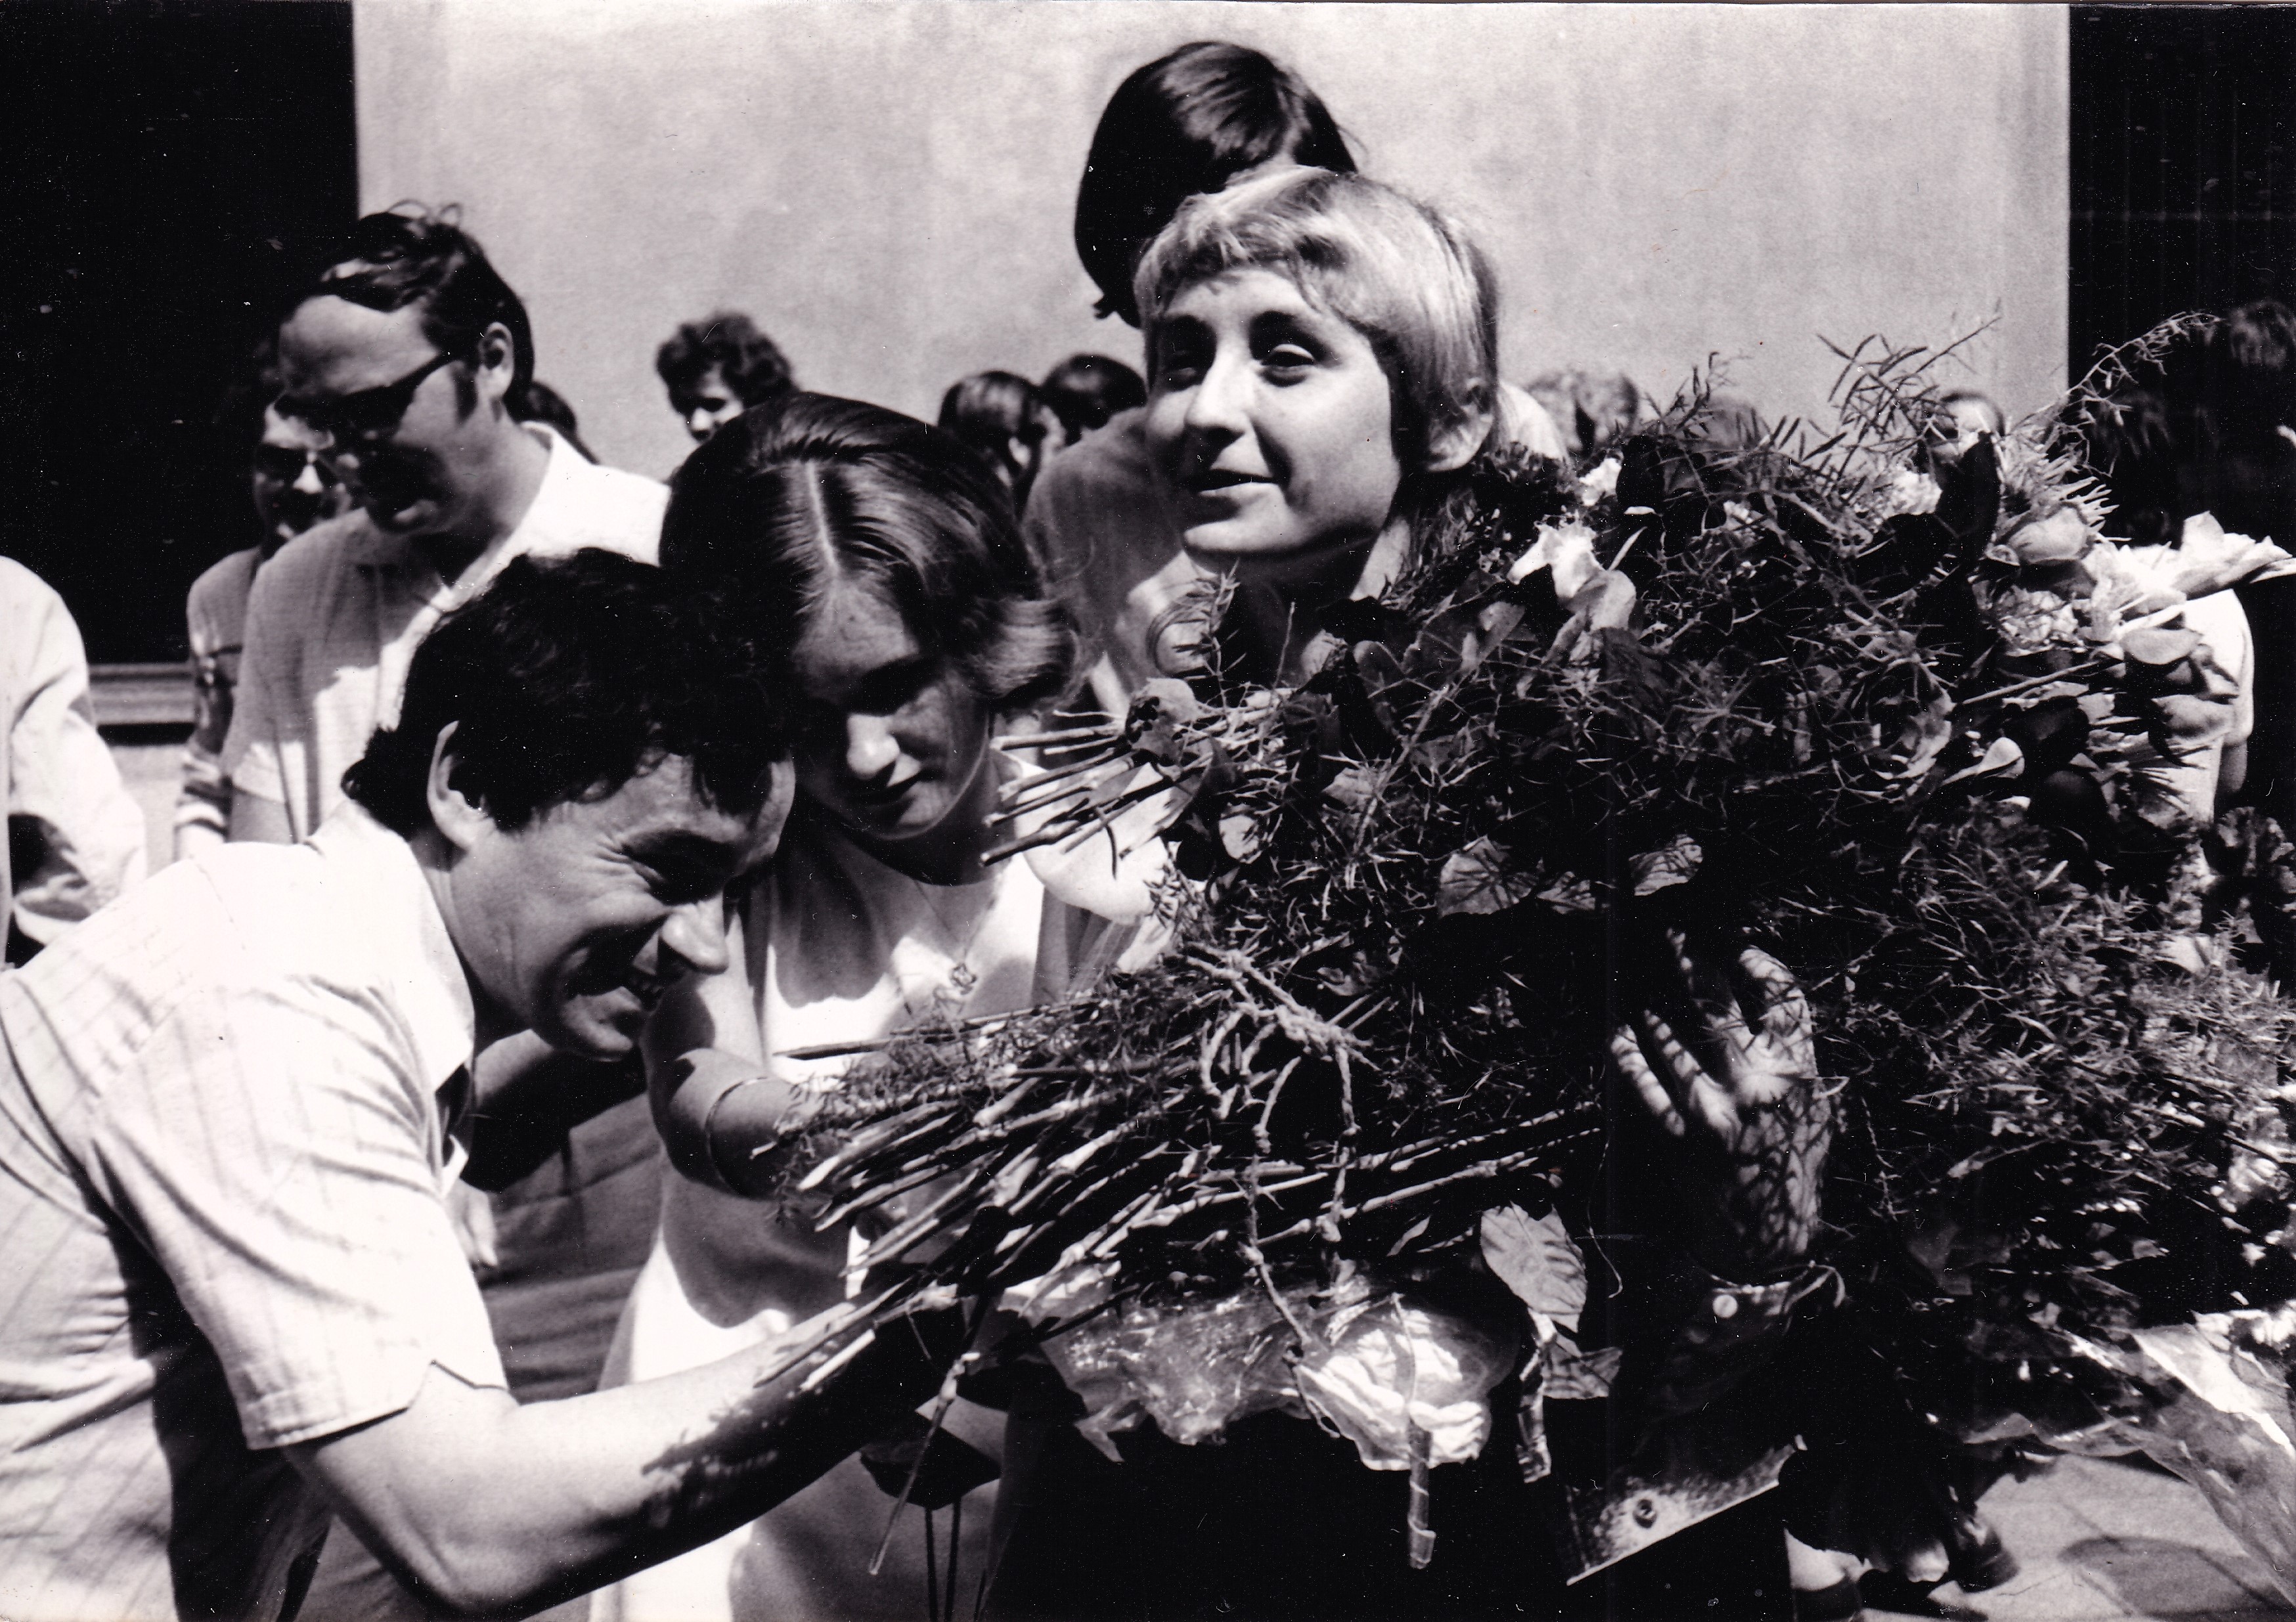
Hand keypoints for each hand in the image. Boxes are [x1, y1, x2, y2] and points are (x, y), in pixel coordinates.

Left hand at [1612, 931, 1830, 1277]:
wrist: (1768, 1235)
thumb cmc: (1791, 1164)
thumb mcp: (1814, 1108)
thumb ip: (1793, 1056)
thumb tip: (1765, 997)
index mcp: (1797, 1075)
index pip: (1782, 999)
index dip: (1757, 963)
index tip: (1734, 945)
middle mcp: (1755, 1088)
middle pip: (1718, 1006)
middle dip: (1693, 963)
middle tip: (1673, 936)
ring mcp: (1713, 1112)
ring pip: (1673, 1040)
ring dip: (1655, 1009)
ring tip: (1644, 989)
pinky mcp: (1678, 1136)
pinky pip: (1644, 1083)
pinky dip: (1629, 1054)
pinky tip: (1620, 1032)